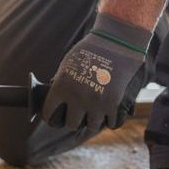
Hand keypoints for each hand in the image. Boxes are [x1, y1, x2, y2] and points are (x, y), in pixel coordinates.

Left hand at [41, 13, 151, 132]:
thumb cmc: (91, 49)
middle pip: (72, 124)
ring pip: (92, 127)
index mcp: (61, 87)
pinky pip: (112, 124)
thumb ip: (61, 84)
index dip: (51, 117)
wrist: (118, 41)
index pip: (50, 113)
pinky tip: (109, 114)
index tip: (55, 118)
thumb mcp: (68, 64)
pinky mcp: (115, 105)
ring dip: (93, 121)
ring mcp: (97, 103)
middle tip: (78, 115)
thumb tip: (57, 101)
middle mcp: (78, 98)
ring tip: (94, 115)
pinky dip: (111, 120)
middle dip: (74, 120)